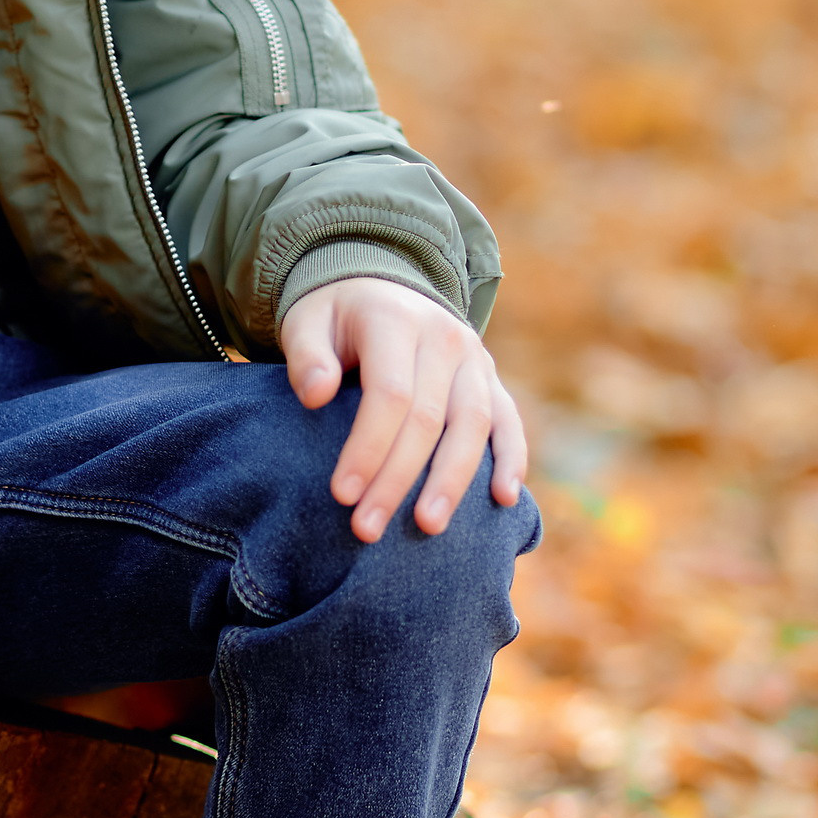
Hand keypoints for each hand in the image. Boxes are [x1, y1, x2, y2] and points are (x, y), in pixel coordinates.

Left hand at [279, 278, 527, 543]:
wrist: (381, 288)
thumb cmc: (335, 318)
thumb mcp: (306, 322)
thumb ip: (306, 355)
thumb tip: (315, 395)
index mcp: (396, 321)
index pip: (389, 394)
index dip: (367, 448)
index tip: (341, 495)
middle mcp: (444, 338)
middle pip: (428, 419)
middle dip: (397, 480)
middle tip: (367, 529)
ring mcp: (474, 359)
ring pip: (473, 425)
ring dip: (452, 481)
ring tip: (428, 527)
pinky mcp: (491, 379)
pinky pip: (509, 421)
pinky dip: (512, 459)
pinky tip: (503, 500)